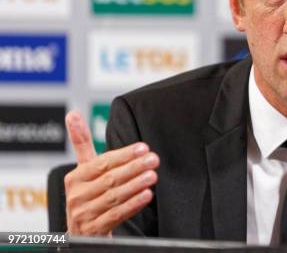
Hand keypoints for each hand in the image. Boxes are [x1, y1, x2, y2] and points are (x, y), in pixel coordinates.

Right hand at [64, 110, 158, 234]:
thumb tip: (73, 114)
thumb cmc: (87, 194)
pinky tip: (146, 195)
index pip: (102, 163)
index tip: (143, 148)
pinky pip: (116, 215)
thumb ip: (81, 143)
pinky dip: (132, 204)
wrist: (81, 232)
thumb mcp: (83, 169)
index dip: (123, 155)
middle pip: (110, 179)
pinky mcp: (94, 230)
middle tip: (153, 159)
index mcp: (75, 178)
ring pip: (114, 196)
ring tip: (152, 175)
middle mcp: (77, 196)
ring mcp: (84, 214)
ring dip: (135, 185)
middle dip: (134, 168)